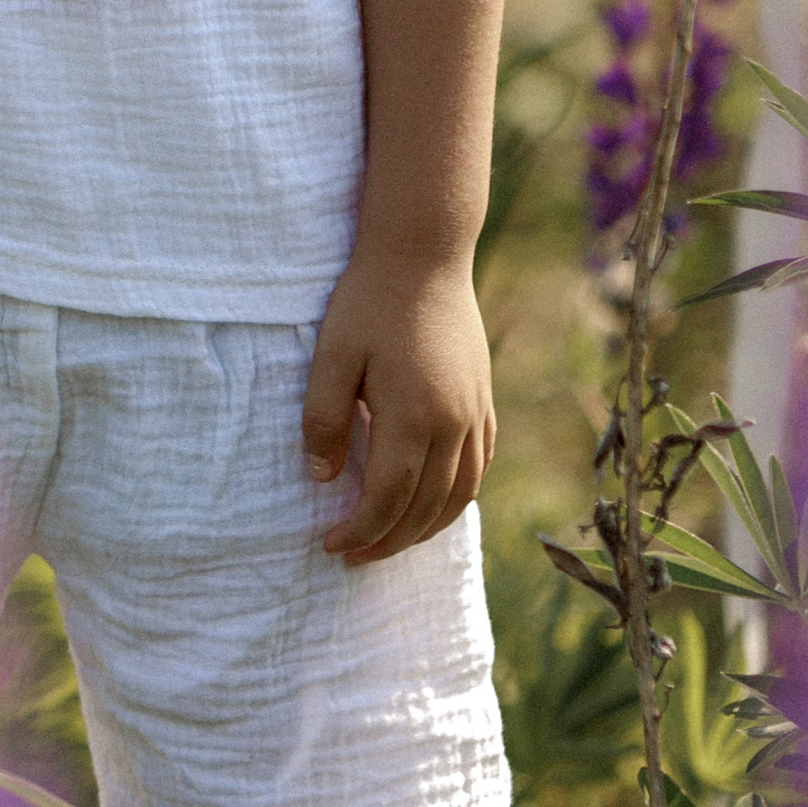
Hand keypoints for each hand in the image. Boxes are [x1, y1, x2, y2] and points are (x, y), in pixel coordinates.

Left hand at [301, 243, 494, 567]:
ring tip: (391, 541)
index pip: (389, 499)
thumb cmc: (370, 301)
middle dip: (389, 540)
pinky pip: (479, 465)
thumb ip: (324, 420)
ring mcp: (475, 412)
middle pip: (426, 508)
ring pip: (460, 494)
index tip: (331, 544)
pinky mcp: (483, 398)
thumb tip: (324, 479)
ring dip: (426, 528)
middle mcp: (453, 423)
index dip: (361, 530)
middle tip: (353, 554)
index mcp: (413, 416)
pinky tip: (436, 503)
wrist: (424, 252)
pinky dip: (459, 496)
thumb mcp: (332, 356)